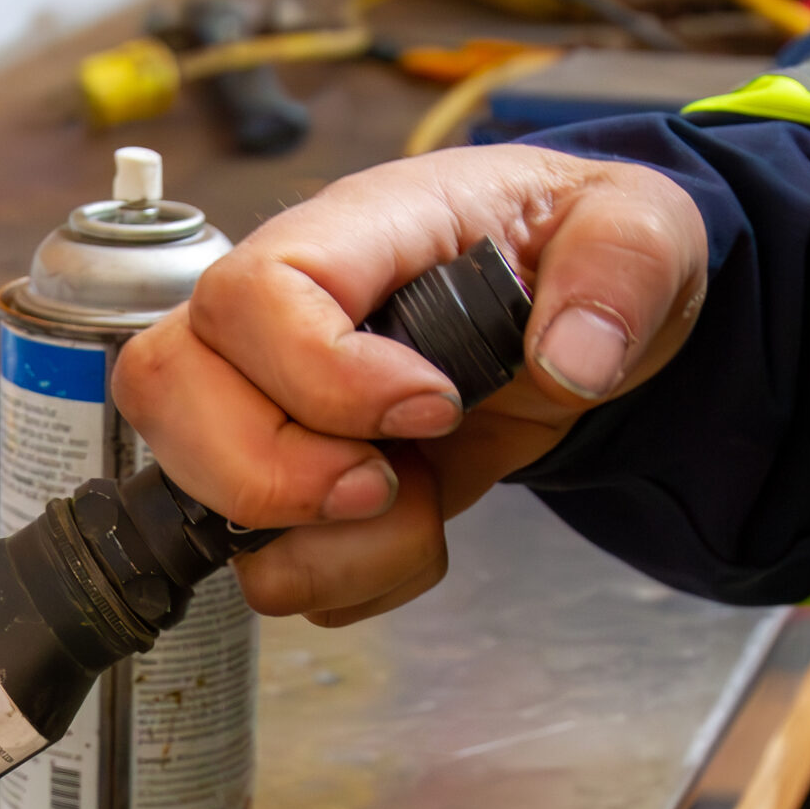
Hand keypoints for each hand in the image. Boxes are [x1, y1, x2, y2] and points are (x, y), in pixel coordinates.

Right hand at [113, 145, 709, 625]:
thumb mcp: (641, 229)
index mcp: (355, 231)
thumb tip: (572, 357)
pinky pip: (263, 566)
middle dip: (275, 476)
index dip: (320, 376)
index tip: (433, 408)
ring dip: (321, 543)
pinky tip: (412, 523)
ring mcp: (259, 401)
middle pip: (168, 391)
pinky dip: (345, 579)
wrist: (575, 323)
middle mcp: (273, 316)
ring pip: (191, 493)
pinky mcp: (280, 481)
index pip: (253, 293)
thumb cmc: (574, 254)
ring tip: (417, 495)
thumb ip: (623, 270)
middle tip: (391, 482)